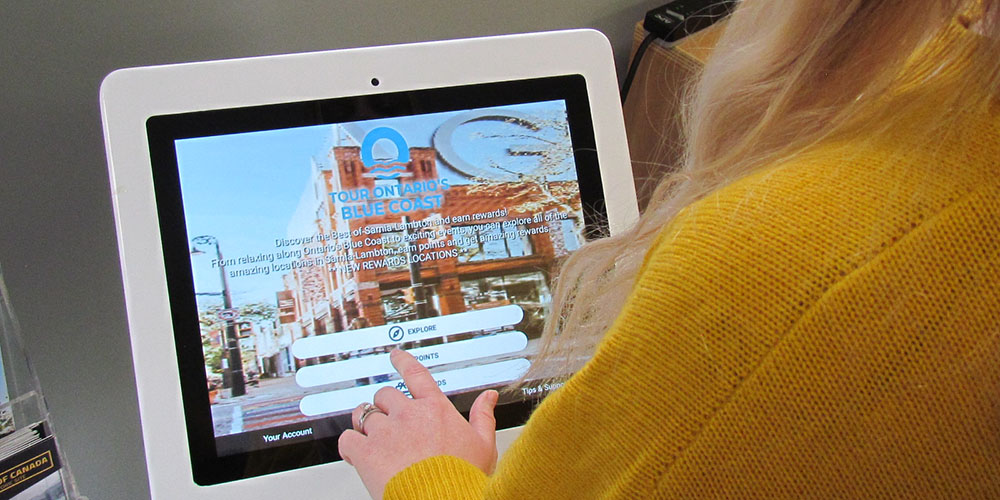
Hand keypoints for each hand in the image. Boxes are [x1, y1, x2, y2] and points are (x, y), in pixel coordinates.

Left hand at [338, 348, 499, 499]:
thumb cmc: (464, 478)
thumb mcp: (484, 446)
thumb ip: (483, 417)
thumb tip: (488, 397)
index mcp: (435, 408)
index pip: (415, 374)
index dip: (402, 361)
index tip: (395, 356)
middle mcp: (408, 414)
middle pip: (385, 395)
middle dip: (383, 406)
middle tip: (386, 421)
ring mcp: (385, 431)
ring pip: (363, 415)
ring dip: (364, 424)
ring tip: (369, 438)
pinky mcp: (366, 451)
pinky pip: (347, 439)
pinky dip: (349, 446)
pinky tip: (356, 455)